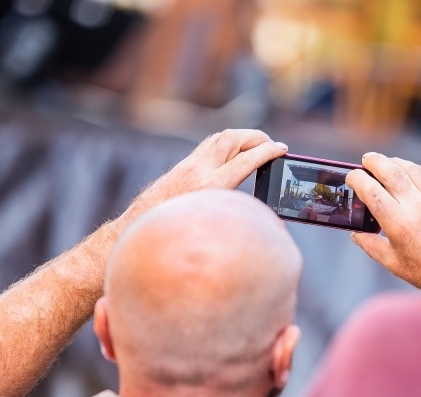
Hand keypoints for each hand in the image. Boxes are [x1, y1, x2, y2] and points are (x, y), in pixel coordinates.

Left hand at [126, 129, 286, 218]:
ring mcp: (188, 165)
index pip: (246, 159)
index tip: (282, 149)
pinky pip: (209, 146)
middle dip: (256, 137)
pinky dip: (226, 144)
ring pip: (219, 138)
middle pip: (232, 138)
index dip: (268, 152)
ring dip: (241, 138)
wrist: (138, 229)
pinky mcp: (182, 166)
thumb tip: (260, 216)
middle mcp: (198, 170)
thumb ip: (234, 212)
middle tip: (271, 145)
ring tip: (257, 147)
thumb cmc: (176, 235)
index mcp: (209, 186)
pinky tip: (234, 154)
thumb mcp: (212, 227)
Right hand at [346, 153, 420, 304]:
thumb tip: (356, 233)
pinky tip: (409, 174)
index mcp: (398, 224)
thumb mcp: (393, 263)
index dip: (358, 179)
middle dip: (375, 161)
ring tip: (387, 162)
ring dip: (396, 162)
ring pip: (413, 170)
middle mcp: (418, 208)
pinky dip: (416, 173)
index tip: (351, 176)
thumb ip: (371, 245)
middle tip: (366, 159)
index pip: (371, 191)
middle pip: (391, 171)